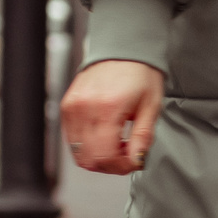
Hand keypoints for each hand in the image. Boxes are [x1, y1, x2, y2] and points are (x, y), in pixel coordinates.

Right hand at [61, 58, 164, 174]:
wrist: (122, 49)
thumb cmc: (140, 74)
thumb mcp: (151, 106)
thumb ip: (143, 137)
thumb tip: (136, 160)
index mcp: (107, 108)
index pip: (105, 156)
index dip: (121, 167)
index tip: (134, 162)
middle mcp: (84, 109)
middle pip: (89, 159)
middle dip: (111, 165)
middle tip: (127, 156)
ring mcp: (72, 108)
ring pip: (78, 152)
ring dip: (99, 157)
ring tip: (117, 145)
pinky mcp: (66, 107)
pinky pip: (72, 140)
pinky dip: (88, 145)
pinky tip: (104, 137)